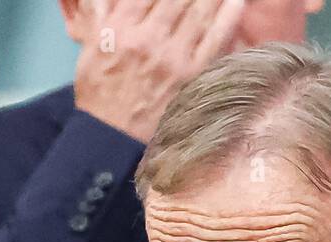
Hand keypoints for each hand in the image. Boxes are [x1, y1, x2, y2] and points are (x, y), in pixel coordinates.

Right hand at [73, 0, 245, 142]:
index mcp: (120, 26)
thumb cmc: (101, 93)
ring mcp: (170, 56)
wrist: (110, 139)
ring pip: (199, 9)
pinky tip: (237, 0)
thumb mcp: (93, 47)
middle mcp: (146, 37)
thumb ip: (108, 15)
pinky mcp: (190, 74)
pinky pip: (215, 37)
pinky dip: (228, 15)